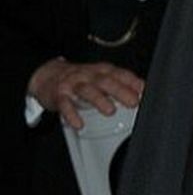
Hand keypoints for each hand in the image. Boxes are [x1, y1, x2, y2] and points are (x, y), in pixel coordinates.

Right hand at [27, 58, 142, 130]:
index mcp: (101, 71)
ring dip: (99, 100)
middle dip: (120, 91)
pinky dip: (71, 114)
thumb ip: (120, 84)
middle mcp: (88, 75)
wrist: (46, 75)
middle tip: (133, 102)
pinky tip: (79, 124)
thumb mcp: (101, 77)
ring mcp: (73, 85)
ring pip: (86, 90)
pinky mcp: (58, 95)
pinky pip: (64, 104)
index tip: (144, 90)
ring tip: (110, 111)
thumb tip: (143, 92)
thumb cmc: (80, 79)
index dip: (132, 81)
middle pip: (105, 81)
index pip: (119, 73)